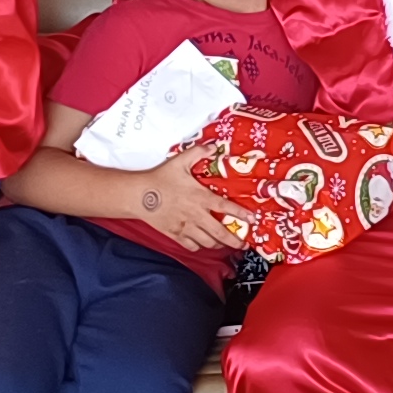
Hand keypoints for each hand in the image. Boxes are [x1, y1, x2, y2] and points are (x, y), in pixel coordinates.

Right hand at [132, 155, 247, 251]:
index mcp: (200, 197)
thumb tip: (214, 146)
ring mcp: (185, 227)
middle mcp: (196, 215)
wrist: (139, 195)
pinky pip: (191, 246)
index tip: (253, 220)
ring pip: (207, 242)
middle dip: (234, 241)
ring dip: (218, 244)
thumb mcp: (180, 161)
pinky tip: (202, 243)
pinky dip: (199, 246)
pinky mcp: (175, 234)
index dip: (241, 214)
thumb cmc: (160, 178)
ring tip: (224, 244)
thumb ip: (198, 153)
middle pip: (220, 233)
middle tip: (243, 244)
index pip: (226, 207)